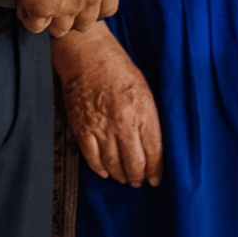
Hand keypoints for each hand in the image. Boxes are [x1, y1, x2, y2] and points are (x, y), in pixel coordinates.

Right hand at [13, 0, 124, 37]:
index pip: (108, 8)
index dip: (94, 8)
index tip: (82, 2)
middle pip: (84, 24)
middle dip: (70, 16)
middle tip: (56, 2)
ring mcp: (67, 6)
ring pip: (60, 30)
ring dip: (49, 19)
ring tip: (37, 3)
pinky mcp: (42, 10)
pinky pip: (35, 25)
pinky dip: (28, 17)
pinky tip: (23, 3)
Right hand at [52, 26, 160, 185]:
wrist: (87, 55)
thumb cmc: (119, 68)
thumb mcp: (145, 90)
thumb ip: (149, 117)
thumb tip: (152, 143)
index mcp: (142, 112)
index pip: (154, 152)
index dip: (155, 170)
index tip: (156, 179)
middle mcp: (122, 123)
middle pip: (134, 163)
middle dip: (138, 177)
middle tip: (139, 182)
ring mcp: (100, 127)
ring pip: (113, 164)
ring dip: (120, 175)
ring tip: (124, 178)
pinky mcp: (82, 128)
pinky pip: (91, 157)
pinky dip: (99, 168)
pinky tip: (105, 171)